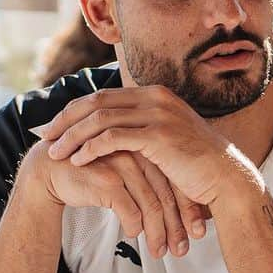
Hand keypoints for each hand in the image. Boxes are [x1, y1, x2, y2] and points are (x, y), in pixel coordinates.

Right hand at [22, 140, 207, 260]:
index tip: (197, 234)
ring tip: (160, 252)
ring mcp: (123, 164)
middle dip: (177, 227)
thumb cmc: (95, 174)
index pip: (177, 183)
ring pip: (151, 204)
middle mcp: (139, 153)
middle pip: (167, 196)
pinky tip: (135, 235)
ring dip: (157, 233)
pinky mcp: (106, 178)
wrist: (51, 169)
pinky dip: (134, 225)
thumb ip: (152, 187)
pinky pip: (128, 208)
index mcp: (150, 149)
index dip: (189, 211)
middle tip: (182, 250)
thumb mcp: (129, 176)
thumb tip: (182, 217)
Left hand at [39, 85, 255, 209]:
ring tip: (56, 153)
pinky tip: (78, 161)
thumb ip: (144, 130)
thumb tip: (117, 136)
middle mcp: (155, 98)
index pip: (104, 95)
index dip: (75, 110)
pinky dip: (90, 149)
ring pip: (100, 119)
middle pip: (96, 102)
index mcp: (155, 94)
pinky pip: (112, 138)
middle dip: (66, 120)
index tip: (56, 127)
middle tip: (46, 138)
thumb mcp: (169, 139)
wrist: (226, 179)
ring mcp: (158, 114)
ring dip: (73, 137)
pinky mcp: (158, 136)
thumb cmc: (197, 166)